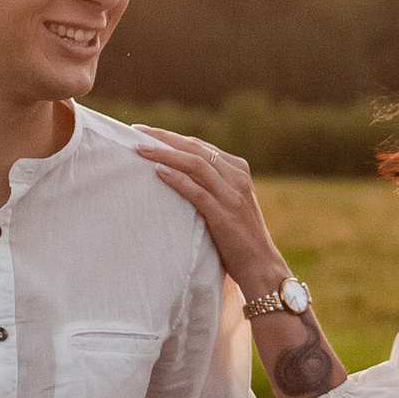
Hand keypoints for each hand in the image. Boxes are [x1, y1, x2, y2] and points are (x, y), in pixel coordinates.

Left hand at [136, 130, 286, 303]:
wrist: (262, 265)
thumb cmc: (239, 237)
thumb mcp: (229, 203)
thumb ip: (211, 186)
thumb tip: (175, 175)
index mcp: (237, 170)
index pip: (200, 146)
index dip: (172, 137)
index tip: (146, 132)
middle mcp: (237, 177)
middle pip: (195, 149)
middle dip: (164, 138)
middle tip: (136, 132)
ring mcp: (232, 195)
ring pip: (196, 164)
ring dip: (166, 154)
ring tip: (141, 149)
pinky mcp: (225, 215)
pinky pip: (197, 192)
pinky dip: (177, 179)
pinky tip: (159, 172)